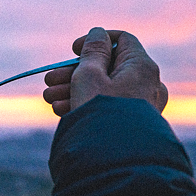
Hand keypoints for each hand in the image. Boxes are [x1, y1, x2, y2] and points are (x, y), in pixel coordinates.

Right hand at [43, 27, 167, 115]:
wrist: (116, 162)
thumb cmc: (101, 113)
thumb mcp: (89, 75)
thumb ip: (92, 52)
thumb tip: (99, 34)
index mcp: (142, 66)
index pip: (121, 40)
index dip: (95, 41)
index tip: (73, 50)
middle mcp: (147, 84)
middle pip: (108, 67)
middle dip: (74, 72)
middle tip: (49, 80)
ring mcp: (141, 106)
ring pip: (105, 89)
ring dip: (74, 90)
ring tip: (49, 99)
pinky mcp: (132, 124)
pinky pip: (109, 107)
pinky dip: (87, 105)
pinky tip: (61, 111)